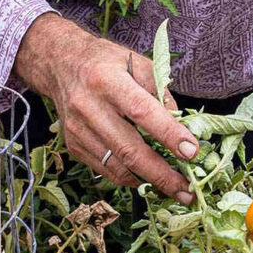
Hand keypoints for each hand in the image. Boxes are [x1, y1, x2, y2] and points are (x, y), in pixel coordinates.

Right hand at [13, 14, 197, 203]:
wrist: (61, 65)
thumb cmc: (106, 62)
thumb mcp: (138, 63)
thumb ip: (161, 92)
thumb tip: (181, 128)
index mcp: (107, 80)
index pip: (141, 111)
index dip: (168, 134)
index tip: (192, 152)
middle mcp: (89, 107)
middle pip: (129, 149)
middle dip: (162, 174)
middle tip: (187, 189)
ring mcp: (78, 130)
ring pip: (118, 167)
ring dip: (148, 181)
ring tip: (173, 187)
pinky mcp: (73, 146)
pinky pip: (106, 170)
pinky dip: (130, 177)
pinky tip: (147, 176)